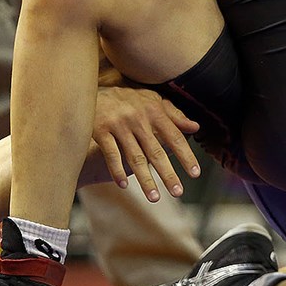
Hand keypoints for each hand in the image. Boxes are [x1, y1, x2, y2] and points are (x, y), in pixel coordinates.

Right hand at [90, 86, 201, 202]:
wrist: (89, 87)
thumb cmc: (127, 98)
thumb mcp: (152, 100)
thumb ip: (174, 114)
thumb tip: (195, 127)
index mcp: (154, 111)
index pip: (175, 136)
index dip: (186, 156)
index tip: (195, 174)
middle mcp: (138, 118)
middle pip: (156, 150)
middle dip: (168, 173)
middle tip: (178, 192)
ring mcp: (118, 124)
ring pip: (135, 156)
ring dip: (145, 179)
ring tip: (155, 197)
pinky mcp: (100, 130)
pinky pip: (111, 154)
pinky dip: (117, 170)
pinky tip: (123, 185)